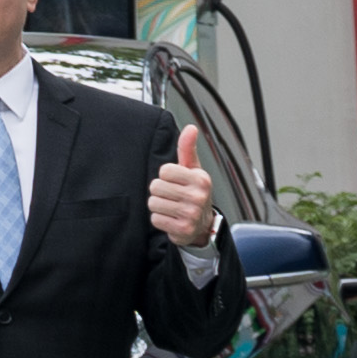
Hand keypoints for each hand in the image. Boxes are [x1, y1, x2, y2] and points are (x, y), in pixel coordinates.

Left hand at [149, 125, 216, 249]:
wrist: (203, 225)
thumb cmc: (194, 192)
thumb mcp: (192, 170)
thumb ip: (187, 149)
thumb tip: (191, 128)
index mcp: (200, 179)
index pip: (164, 170)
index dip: (165, 176)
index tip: (175, 182)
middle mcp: (198, 196)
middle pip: (156, 186)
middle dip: (160, 191)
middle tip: (172, 196)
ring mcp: (191, 214)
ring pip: (153, 203)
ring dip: (158, 206)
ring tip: (171, 207)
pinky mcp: (183, 229)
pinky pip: (155, 219)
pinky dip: (159, 219)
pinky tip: (171, 218)